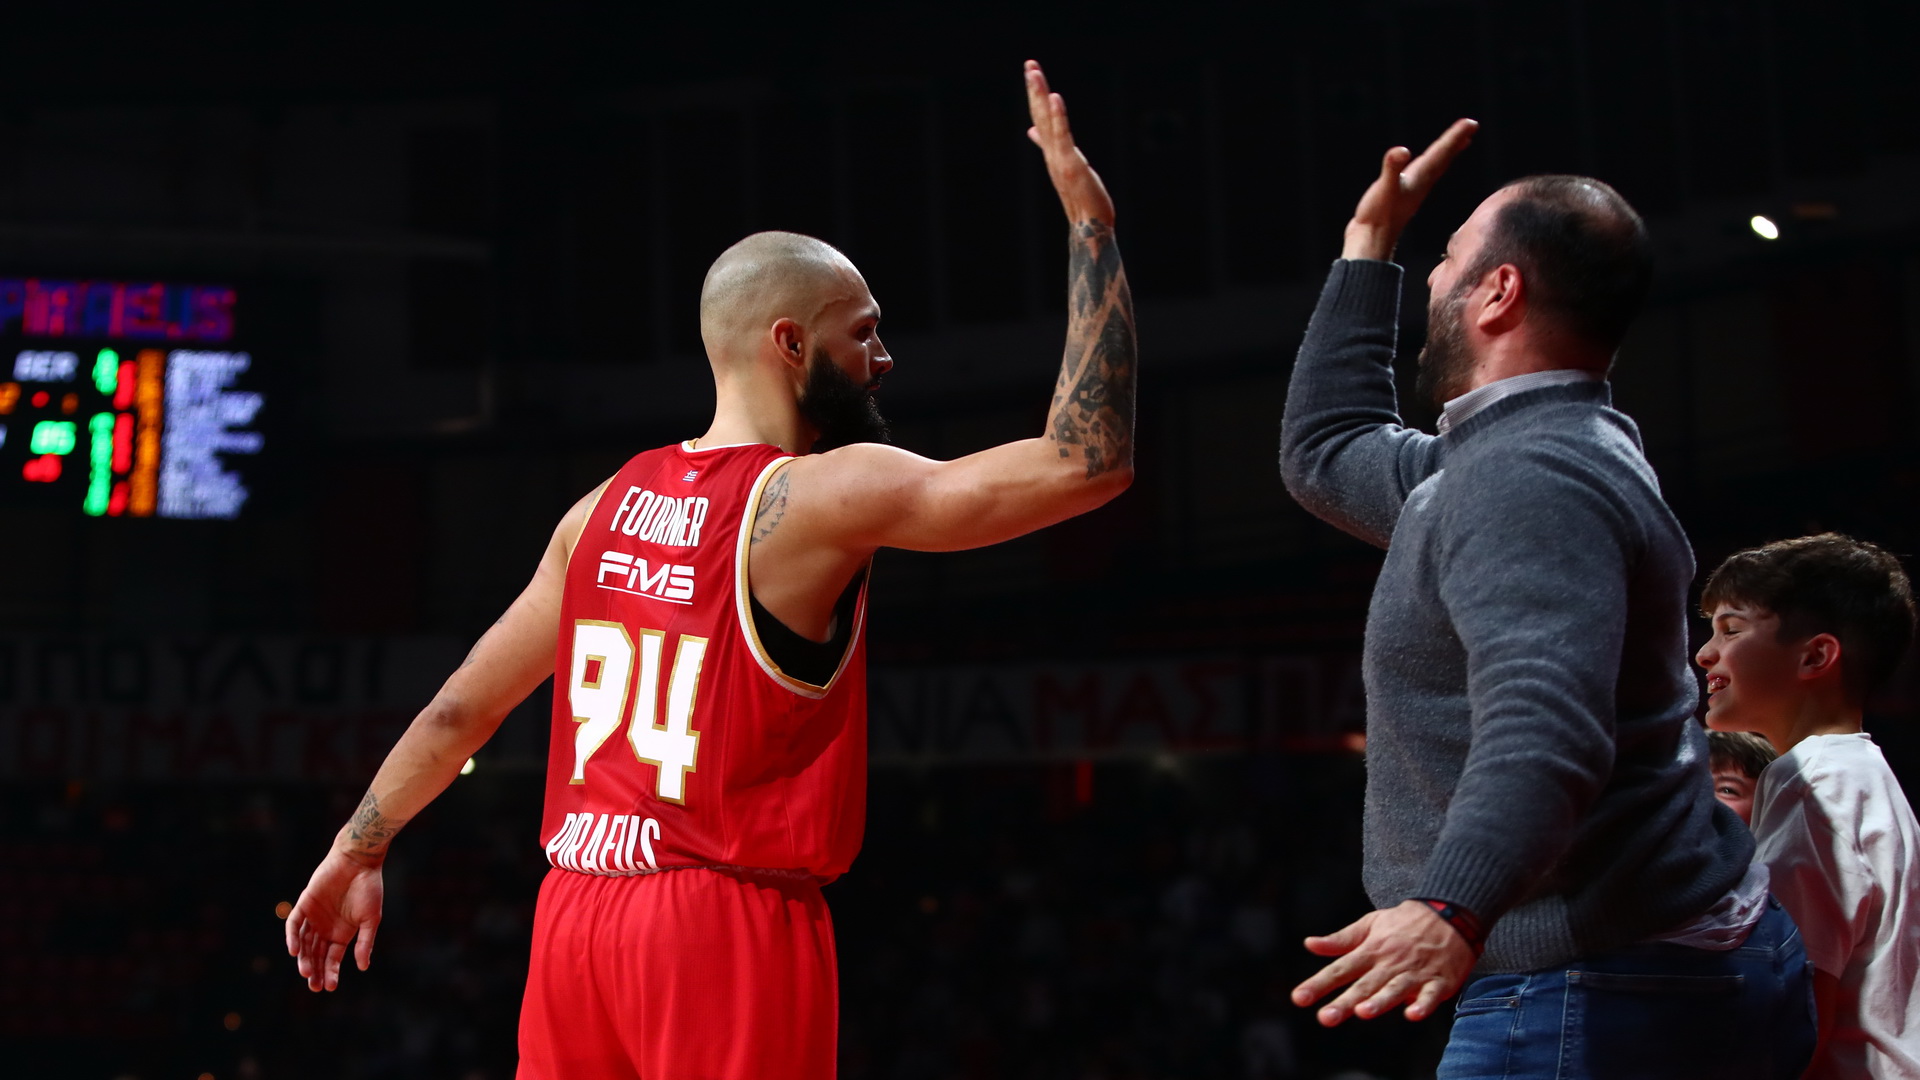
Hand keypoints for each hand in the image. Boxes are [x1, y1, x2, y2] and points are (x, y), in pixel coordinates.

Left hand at [285, 848, 384, 991]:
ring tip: (306, 973)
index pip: (332, 958)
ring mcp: (314, 917)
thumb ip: (365, 942)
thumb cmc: (369, 888)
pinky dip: (292, 938)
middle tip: (314, 986)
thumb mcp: (371, 919)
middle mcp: (325, 928)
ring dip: (304, 958)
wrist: (359, 860)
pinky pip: (294, 924)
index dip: (331, 972)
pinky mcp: (304, 904)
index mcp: (342, 933)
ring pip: (304, 943)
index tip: (330, 987)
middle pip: (316, 954)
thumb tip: (363, 967)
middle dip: (315, 971)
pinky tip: (294, 951)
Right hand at [1025, 60, 1114, 226]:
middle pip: (1040, 115)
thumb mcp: (1069, 170)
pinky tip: (1054, 97)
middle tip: (1030, 64)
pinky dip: (1057, 116)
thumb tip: (1037, 136)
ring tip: (1033, 72)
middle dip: (1034, 89)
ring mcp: (1059, 159)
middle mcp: (1052, 154)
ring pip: (1047, 121)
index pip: (1041, 119)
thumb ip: (1056, 152)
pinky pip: (1062, 136)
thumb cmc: (1084, 201)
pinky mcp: (1070, 164)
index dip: (1036, 96)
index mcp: (1053, 153)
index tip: (1032, 74)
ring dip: (1039, 95)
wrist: (1090, 227)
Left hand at [1290, 899, 1475, 1025]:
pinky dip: (1423, 1005)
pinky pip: (1431, 995)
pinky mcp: (1439, 981)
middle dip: (1345, 1002)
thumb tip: (1309, 944)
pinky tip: (1413, 1014)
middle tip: (1326, 1017)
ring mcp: (1415, 973)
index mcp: (1371, 951)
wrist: (1450, 915)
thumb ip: (1340, 939)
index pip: (1340, 969)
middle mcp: (1390, 963)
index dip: (1319, 984)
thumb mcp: (1369, 925)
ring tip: (1363, 1012)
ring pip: (1395, 990)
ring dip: (1380, 1001)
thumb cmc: (1404, 924)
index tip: (1299, 998)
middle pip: (1364, 985)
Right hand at [1342, 119, 1477, 261]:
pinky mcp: (1404, 196)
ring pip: (1437, 167)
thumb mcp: (1384, 189)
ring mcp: (1414, 190)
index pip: (1440, 153)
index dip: (1455, 136)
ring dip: (1448, 153)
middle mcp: (1421, 184)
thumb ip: (1392, 169)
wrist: (1371, 241)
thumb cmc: (1377, 215)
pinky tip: (1427, 167)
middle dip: (1456, 141)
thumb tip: (1401, 151)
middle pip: (1443, 158)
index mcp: (1419, 178)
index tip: (1471, 122)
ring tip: (1460, 142)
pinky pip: (1425, 175)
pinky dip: (1432, 166)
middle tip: (1472, 126)